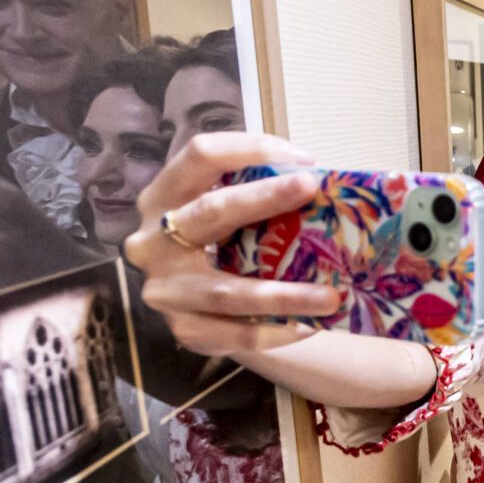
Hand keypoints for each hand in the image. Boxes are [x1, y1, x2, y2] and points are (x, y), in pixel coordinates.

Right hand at [124, 131, 341, 356]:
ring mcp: (164, 289)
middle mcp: (152, 240)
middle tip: (311, 188)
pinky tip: (310, 326)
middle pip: (209, 212)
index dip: (249, 148)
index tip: (304, 160)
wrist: (193, 306)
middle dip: (263, 198)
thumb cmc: (220, 242)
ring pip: (227, 290)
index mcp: (163, 196)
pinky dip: (277, 331)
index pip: (199, 155)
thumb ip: (257, 195)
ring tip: (331, 296)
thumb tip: (329, 184)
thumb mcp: (227, 212)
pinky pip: (236, 334)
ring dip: (284, 294)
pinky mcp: (183, 330)